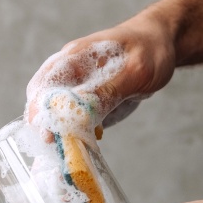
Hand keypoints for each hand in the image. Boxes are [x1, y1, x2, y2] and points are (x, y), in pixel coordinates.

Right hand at [25, 12, 177, 139]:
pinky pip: (77, 119)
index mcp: (74, 57)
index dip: (41, 111)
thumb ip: (109, 90)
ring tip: (67, 158)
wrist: (162, 44)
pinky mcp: (90, 99)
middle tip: (57, 152)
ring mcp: (78, 86)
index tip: (48, 135)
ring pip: (59, 114)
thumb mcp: (135, 70)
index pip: (43, 86)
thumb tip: (83, 111)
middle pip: (44, 103)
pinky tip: (86, 147)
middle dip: (47, 128)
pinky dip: (77, 134)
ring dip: (61, 134)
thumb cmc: (149, 49)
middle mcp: (70, 72)